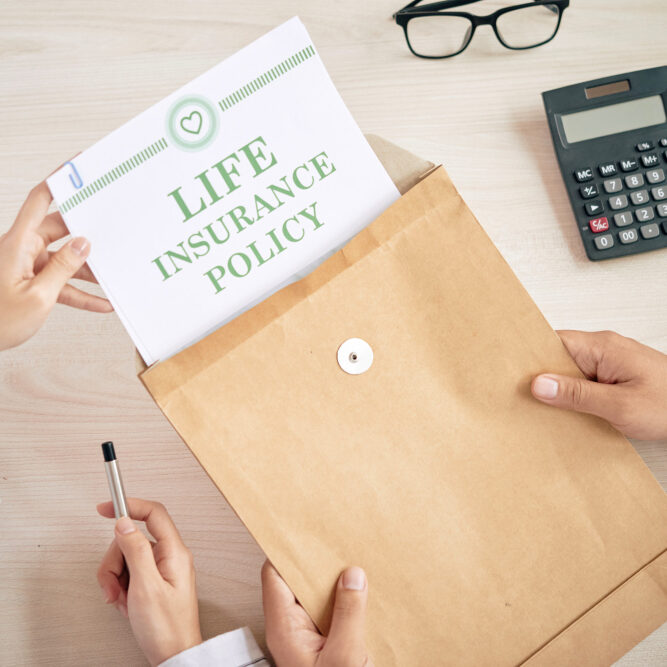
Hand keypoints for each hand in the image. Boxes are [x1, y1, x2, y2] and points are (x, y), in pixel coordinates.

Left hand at [0, 180, 111, 350]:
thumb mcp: (37, 296)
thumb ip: (64, 268)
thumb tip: (84, 243)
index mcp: (17, 243)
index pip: (41, 199)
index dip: (61, 180)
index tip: (80, 166)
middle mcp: (21, 249)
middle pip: (60, 229)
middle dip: (87, 231)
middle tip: (112, 228)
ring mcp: (26, 266)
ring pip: (64, 258)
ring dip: (87, 269)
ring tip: (112, 274)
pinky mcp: (31, 283)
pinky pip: (60, 283)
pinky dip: (80, 293)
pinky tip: (102, 302)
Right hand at [97, 498, 201, 665]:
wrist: (174, 655)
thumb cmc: (166, 627)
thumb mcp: (145, 587)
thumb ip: (135, 551)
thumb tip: (124, 523)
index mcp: (174, 551)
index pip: (153, 513)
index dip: (129, 505)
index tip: (105, 508)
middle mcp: (170, 555)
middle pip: (132, 539)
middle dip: (114, 561)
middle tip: (113, 586)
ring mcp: (161, 569)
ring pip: (127, 557)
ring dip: (116, 578)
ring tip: (121, 599)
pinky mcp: (154, 581)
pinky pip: (129, 573)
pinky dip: (121, 587)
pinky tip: (126, 603)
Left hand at [262, 561, 372, 666]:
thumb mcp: (344, 657)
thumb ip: (348, 614)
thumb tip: (353, 577)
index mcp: (284, 630)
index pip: (275, 577)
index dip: (288, 554)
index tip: (307, 536)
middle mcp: (291, 631)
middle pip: (297, 583)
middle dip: (318, 566)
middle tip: (339, 550)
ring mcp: (307, 639)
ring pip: (317, 599)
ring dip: (336, 585)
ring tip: (356, 571)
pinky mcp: (325, 646)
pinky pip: (332, 615)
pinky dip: (346, 603)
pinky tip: (362, 599)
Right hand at [531, 330, 666, 439]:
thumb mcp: (620, 405)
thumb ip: (577, 394)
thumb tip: (539, 384)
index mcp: (602, 346)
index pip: (552, 342)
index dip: (529, 356)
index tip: (510, 372)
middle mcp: (605, 349)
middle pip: (558, 357)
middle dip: (542, 377)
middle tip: (526, 398)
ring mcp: (611, 362)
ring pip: (570, 371)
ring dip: (560, 390)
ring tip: (548, 408)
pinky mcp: (615, 377)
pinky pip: (584, 381)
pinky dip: (575, 395)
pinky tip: (571, 411)